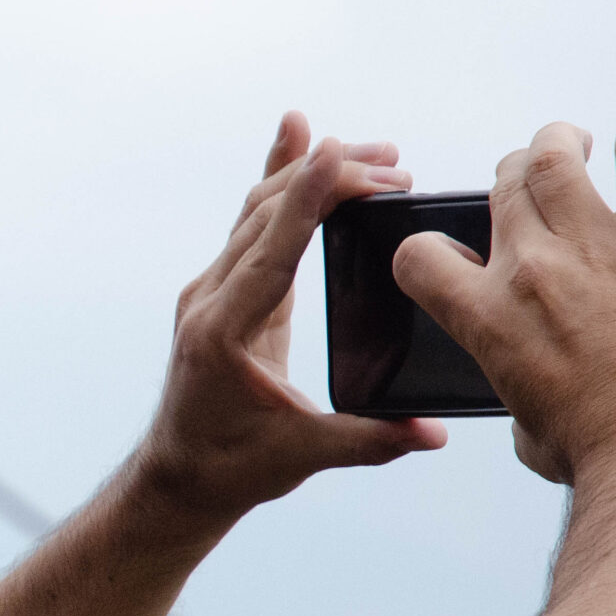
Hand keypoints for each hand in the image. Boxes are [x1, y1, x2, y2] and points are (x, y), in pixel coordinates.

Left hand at [138, 112, 446, 523]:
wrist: (179, 475)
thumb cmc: (232, 468)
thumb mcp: (302, 457)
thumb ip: (370, 441)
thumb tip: (435, 434)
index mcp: (222, 332)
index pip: (270, 252)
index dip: (305, 200)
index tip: (337, 150)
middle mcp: (209, 299)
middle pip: (267, 216)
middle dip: (329, 181)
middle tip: (395, 167)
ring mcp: (211, 289)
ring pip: (258, 212)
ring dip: (312, 178)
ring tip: (378, 157)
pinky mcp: (223, 289)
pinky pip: (254, 224)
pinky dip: (282, 184)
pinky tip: (303, 140)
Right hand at [392, 106, 615, 485]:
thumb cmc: (593, 452)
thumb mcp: (522, 423)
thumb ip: (512, 386)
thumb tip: (526, 393)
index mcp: (484, 315)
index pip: (418, 253)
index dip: (432, 247)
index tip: (464, 250)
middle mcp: (530, 267)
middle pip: (501, 185)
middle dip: (515, 175)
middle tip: (541, 180)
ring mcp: (594, 245)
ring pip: (554, 154)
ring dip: (559, 142)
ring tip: (577, 144)